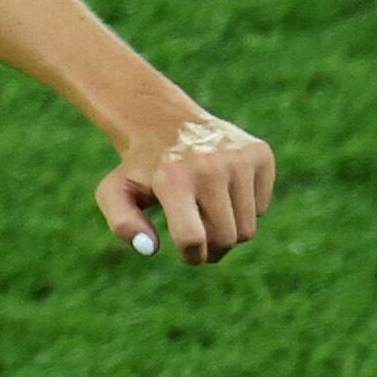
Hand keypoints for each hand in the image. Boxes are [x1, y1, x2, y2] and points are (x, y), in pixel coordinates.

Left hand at [95, 112, 275, 263]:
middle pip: (226, 239)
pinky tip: (223, 191)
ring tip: (207, 214)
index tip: (186, 252)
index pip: (193, 238)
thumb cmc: (141, 168)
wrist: (165, 121)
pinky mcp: (260, 154)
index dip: (191, 255)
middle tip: (199, 237)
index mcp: (174, 178)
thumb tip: (150, 248)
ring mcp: (240, 158)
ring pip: (247, 228)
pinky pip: (261, 207)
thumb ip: (123, 224)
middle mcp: (211, 165)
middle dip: (212, 249)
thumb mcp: (116, 192)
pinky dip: (244, 210)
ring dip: (228, 231)